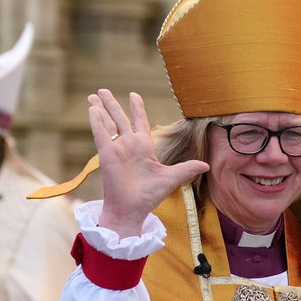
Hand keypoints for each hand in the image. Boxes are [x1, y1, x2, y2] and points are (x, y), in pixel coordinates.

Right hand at [88, 89, 208, 237]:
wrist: (132, 210)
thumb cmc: (149, 196)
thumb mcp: (171, 178)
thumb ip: (187, 168)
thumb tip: (206, 165)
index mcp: (144, 148)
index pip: (140, 123)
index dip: (137, 109)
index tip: (133, 95)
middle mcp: (129, 146)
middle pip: (120, 119)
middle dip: (112, 104)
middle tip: (103, 90)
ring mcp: (117, 149)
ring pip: (108, 123)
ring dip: (101, 108)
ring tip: (94, 94)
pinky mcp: (107, 154)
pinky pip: (101, 134)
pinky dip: (97, 121)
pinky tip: (93, 108)